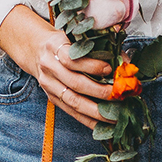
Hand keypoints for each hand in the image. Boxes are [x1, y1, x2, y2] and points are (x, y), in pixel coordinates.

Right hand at [0, 5, 113, 128]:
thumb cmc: (62, 42)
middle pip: (74, 83)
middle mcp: (49, 66)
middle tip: (117, 94)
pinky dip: (88, 120)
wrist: (35, 49)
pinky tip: (102, 125)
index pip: (72, 59)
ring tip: (114, 115)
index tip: (110, 69)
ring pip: (72, 100)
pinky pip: (71, 112)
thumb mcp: (75, 36)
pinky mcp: (52, 98)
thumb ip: (98, 46)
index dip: (91, 65)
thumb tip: (125, 64)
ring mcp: (49, 84)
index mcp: (54, 47)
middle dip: (99, 91)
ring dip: (95, 110)